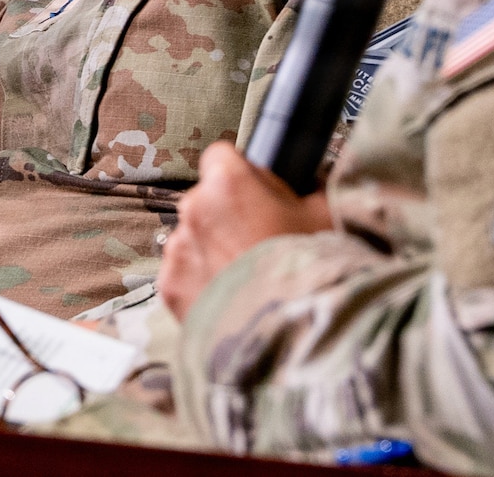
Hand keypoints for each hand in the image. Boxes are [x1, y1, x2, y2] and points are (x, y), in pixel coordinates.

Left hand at [159, 142, 331, 320]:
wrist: (292, 337)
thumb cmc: (312, 271)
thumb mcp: (325, 218)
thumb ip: (308, 191)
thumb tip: (310, 180)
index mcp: (228, 184)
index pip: (220, 155)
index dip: (241, 173)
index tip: (257, 193)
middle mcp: (193, 209)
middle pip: (205, 199)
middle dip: (227, 214)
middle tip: (261, 242)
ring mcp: (177, 248)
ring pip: (193, 238)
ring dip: (213, 250)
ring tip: (249, 277)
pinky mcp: (169, 286)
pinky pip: (184, 273)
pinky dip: (202, 283)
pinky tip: (233, 298)